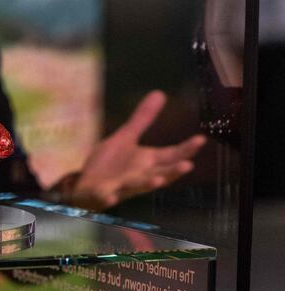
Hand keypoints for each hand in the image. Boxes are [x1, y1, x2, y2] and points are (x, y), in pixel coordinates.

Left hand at [62, 91, 205, 209]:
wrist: (88, 184)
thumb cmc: (112, 163)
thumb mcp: (126, 137)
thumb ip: (142, 119)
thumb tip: (160, 93)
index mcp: (147, 161)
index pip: (170, 155)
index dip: (185, 149)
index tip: (201, 139)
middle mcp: (140, 175)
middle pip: (161, 173)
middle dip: (173, 171)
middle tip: (188, 165)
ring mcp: (122, 186)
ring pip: (138, 186)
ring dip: (149, 183)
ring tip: (159, 180)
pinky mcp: (103, 194)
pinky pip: (107, 197)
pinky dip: (109, 197)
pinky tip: (111, 196)